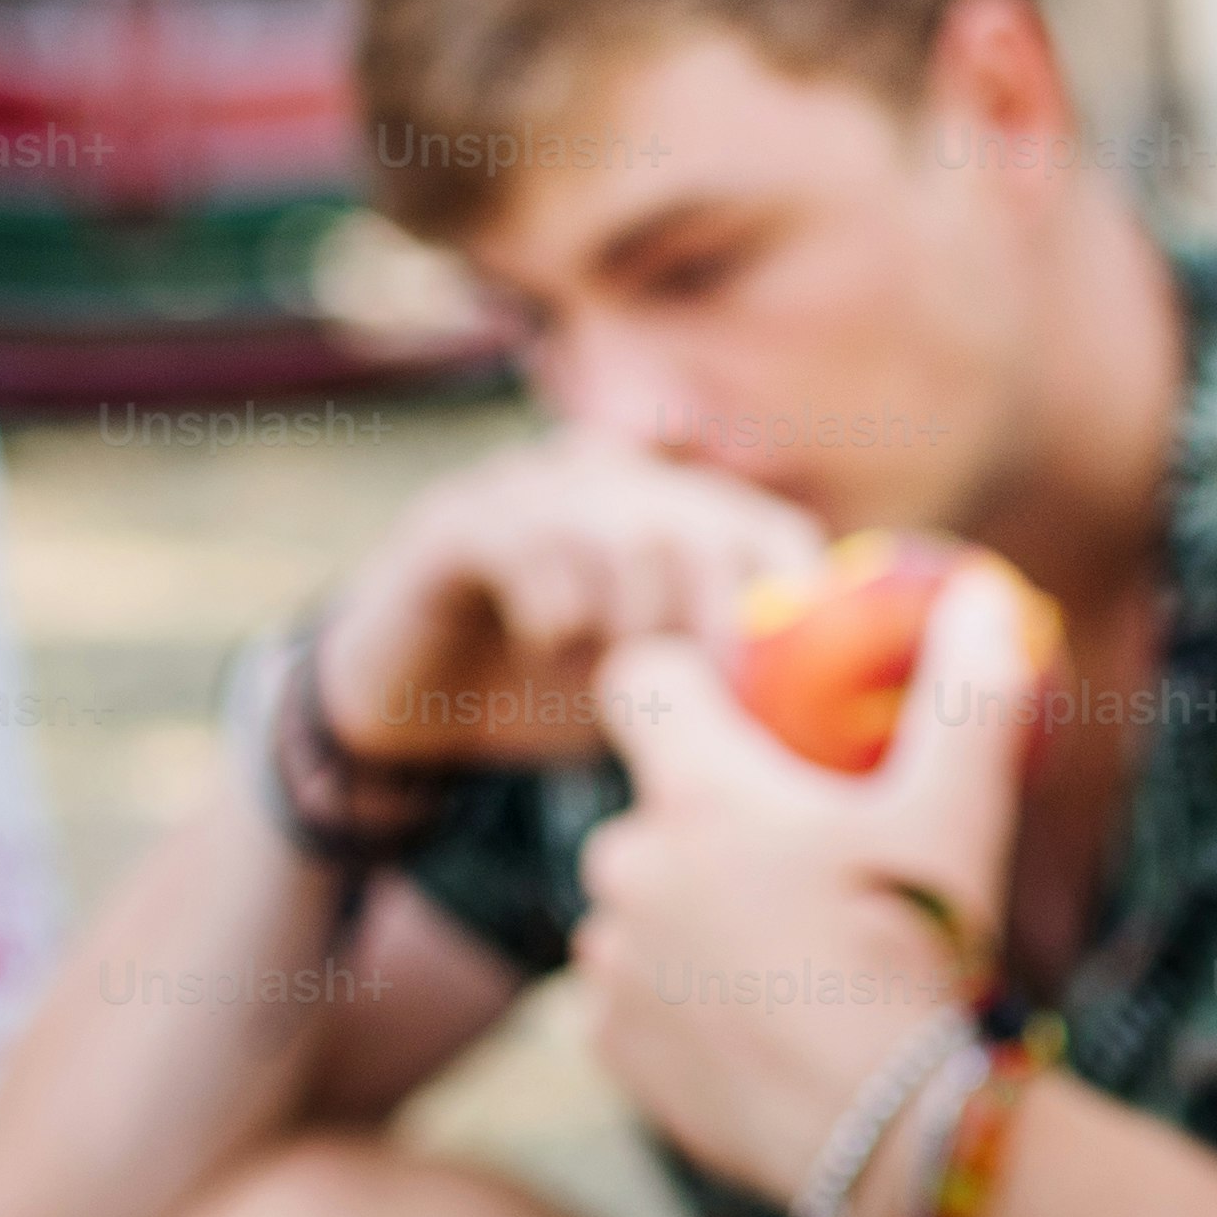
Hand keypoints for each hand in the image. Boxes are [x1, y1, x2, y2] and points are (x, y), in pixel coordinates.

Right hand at [309, 435, 822, 767]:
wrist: (411, 713)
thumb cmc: (550, 701)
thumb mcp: (654, 699)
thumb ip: (720, 689)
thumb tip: (805, 732)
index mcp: (672, 516)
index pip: (766, 531)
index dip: (789, 597)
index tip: (778, 677)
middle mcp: (609, 484)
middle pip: (697, 520)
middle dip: (709, 616)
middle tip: (694, 686)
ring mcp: (529, 491)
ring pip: (616, 526)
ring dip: (626, 616)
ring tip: (608, 674)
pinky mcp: (455, 519)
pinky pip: (522, 536)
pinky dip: (552, 602)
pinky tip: (546, 640)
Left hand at [566, 561, 1037, 1202]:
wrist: (884, 1134)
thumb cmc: (918, 956)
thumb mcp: (959, 814)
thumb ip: (968, 692)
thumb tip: (985, 594)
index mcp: (701, 794)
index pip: (640, 681)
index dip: (682, 683)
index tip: (735, 712)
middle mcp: (631, 866)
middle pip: (653, 809)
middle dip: (709, 827)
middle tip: (801, 867)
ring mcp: (611, 961)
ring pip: (641, 908)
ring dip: (692, 918)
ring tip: (789, 959)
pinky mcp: (609, 1046)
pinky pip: (632, 996)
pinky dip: (680, 1002)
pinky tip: (757, 1025)